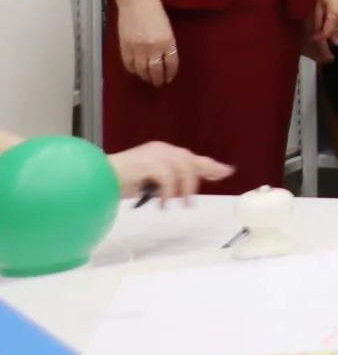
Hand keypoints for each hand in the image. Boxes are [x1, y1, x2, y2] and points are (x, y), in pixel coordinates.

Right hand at [109, 142, 231, 200]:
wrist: (95, 179)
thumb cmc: (116, 182)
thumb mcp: (147, 182)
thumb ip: (166, 183)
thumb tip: (183, 193)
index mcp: (161, 151)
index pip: (190, 157)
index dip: (209, 165)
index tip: (226, 171)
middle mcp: (161, 149)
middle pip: (190, 161)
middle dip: (201, 175)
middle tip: (202, 192)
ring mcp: (155, 155)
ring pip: (183, 169)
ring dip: (184, 188)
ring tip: (182, 204)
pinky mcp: (149, 163)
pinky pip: (168, 178)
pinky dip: (168, 192)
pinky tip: (164, 204)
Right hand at [118, 0, 178, 87]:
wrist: (136, 0)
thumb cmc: (155, 10)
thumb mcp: (167, 28)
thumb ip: (166, 44)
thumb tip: (164, 59)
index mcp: (168, 41)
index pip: (171, 64)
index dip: (170, 73)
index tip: (169, 78)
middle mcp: (153, 48)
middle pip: (156, 70)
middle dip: (158, 79)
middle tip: (159, 83)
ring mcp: (137, 48)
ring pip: (142, 70)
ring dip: (145, 77)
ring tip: (148, 79)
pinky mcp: (124, 47)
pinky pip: (129, 65)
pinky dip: (133, 70)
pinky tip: (136, 71)